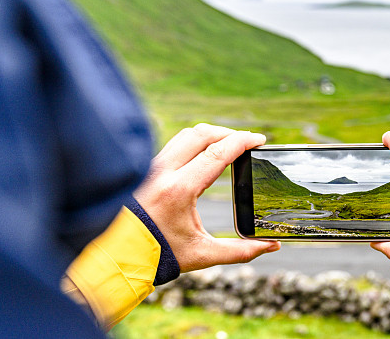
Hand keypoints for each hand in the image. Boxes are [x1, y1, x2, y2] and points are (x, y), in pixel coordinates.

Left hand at [133, 123, 279, 271]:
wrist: (118, 257)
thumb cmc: (160, 255)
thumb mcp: (203, 254)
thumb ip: (240, 251)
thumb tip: (272, 246)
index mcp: (179, 190)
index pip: (217, 153)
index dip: (242, 141)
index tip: (260, 140)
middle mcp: (162, 172)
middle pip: (202, 133)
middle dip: (229, 133)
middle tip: (247, 141)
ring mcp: (151, 167)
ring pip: (186, 135)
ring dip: (211, 134)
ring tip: (228, 144)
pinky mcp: (146, 168)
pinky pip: (174, 143)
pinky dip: (194, 142)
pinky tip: (205, 153)